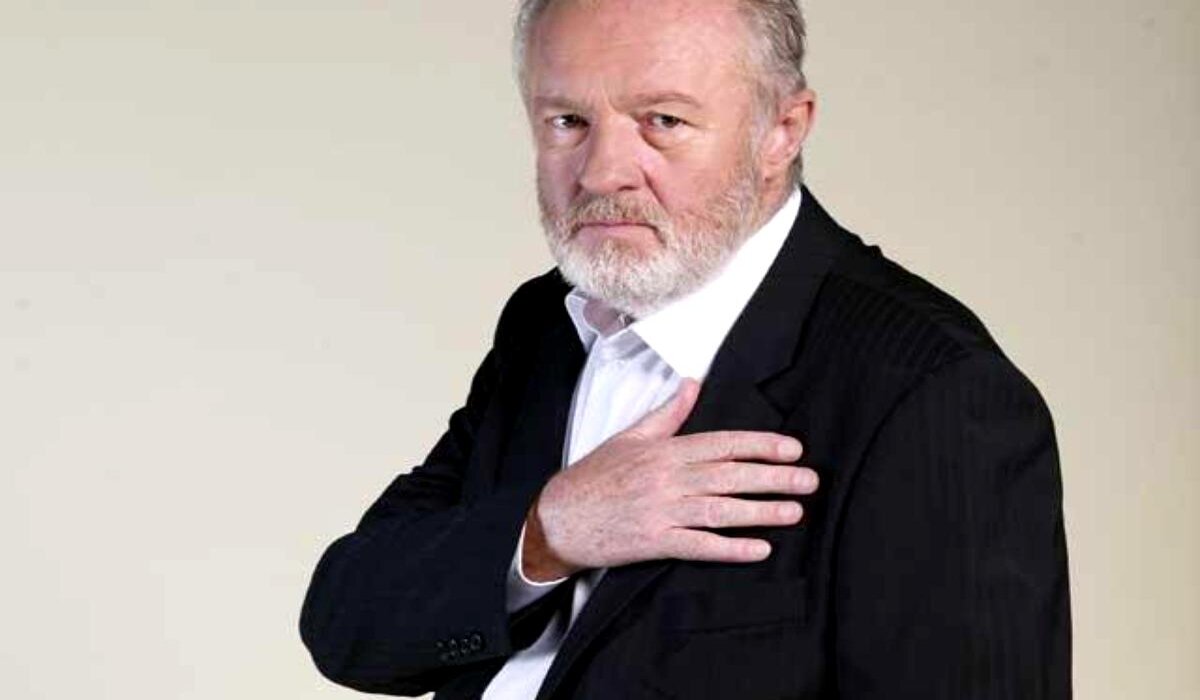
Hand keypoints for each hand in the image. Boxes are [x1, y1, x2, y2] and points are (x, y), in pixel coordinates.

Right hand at [521, 379, 818, 581]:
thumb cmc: (595, 477)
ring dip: (760, 512)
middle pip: (728, 475)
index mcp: (664, 450)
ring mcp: (661, 511)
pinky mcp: (655, 542)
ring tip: (795, 512)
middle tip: (809, 480)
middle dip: (773, 477)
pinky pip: (698, 545)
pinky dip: (729, 548)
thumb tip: (693, 383)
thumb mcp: (629, 436)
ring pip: (719, 509)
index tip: (792, 447)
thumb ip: (666, 413)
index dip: (759, 445)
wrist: (559, 518)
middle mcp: (666, 479)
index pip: (721, 443)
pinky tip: (758, 549)